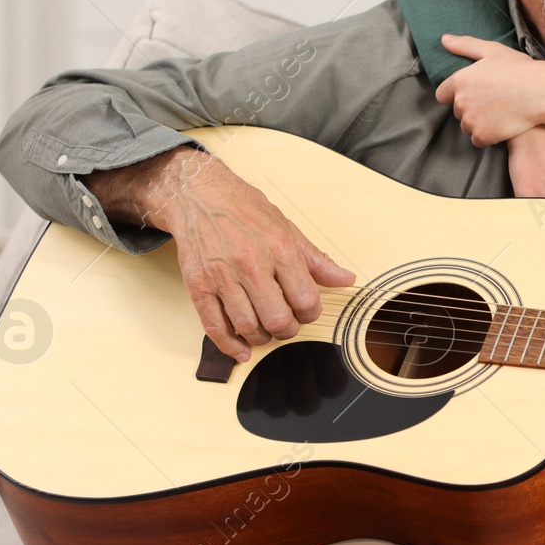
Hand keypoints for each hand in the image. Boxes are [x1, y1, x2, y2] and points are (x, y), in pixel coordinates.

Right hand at [86, 147, 355, 361]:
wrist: (199, 195)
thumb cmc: (245, 209)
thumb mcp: (288, 227)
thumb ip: (316, 259)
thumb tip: (346, 279)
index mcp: (279, 248)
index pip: (306, 300)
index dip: (311, 313)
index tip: (307, 311)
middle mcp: (251, 264)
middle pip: (278, 320)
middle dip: (288, 330)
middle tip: (287, 324)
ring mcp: (222, 276)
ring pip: (248, 327)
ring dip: (261, 338)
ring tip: (265, 330)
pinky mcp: (198, 286)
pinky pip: (215, 327)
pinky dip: (230, 346)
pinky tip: (241, 349)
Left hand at [435, 35, 544, 146]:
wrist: (541, 92)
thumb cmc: (519, 69)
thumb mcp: (492, 50)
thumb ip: (465, 45)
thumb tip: (444, 40)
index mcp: (460, 80)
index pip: (442, 94)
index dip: (455, 94)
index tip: (473, 93)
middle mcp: (461, 101)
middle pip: (457, 112)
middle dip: (470, 108)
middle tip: (493, 100)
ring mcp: (471, 120)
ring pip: (467, 127)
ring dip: (478, 123)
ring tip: (499, 112)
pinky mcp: (482, 135)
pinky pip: (478, 140)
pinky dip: (488, 136)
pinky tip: (502, 124)